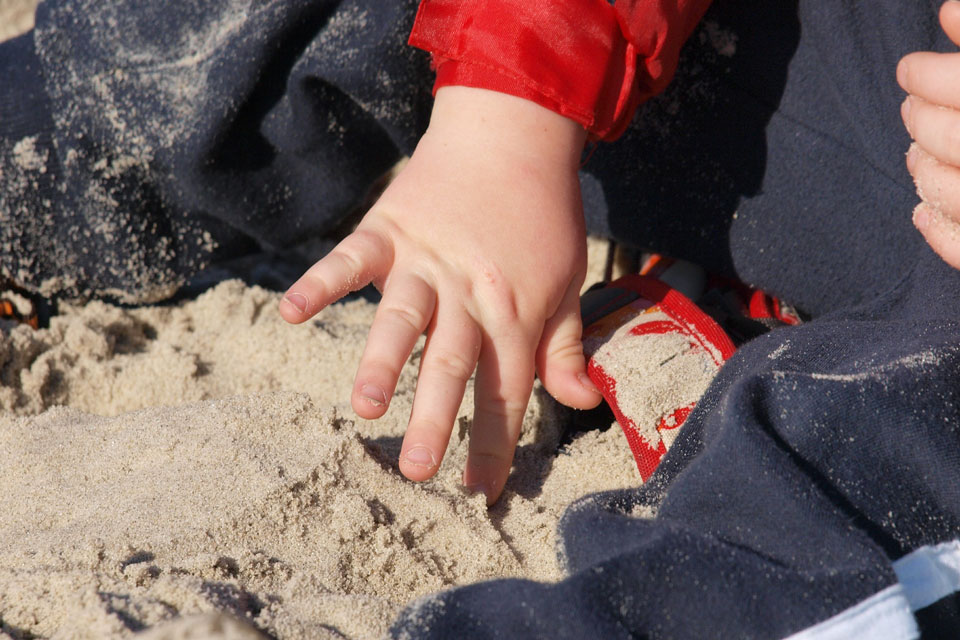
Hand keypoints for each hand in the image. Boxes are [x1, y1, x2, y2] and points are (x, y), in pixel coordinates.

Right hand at [279, 87, 602, 503]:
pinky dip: (321, 281)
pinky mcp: (389, 229)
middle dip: (435, 421)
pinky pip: (351, 258)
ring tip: (366, 408)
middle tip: (417, 473)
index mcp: (515, 311)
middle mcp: (469, 293)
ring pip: (403, 318)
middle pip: (452, 365)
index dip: (495, 443)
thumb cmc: (544, 215)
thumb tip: (583, 401)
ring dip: (384, 362)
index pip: (505, 390)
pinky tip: (292, 311)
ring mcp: (426, 260)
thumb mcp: (569, 282)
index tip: (480, 490)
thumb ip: (567, 346)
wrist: (513, 134)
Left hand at [898, 1, 959, 267]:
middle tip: (909, 105)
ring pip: (954, 193)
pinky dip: (936, 230)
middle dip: (922, 118)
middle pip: (955, 138)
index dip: (930, 75)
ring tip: (915, 151)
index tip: (908, 68)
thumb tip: (948, 10)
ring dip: (923, 169)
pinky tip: (919, 211)